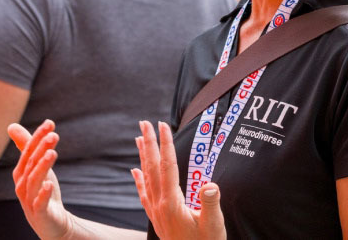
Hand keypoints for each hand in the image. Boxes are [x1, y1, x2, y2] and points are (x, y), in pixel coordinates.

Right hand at [9, 120, 73, 239]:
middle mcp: (22, 185)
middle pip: (31, 164)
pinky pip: (39, 203)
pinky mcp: (40, 214)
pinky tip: (49, 184)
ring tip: (52, 153)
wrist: (51, 223)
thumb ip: (25, 147)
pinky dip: (43, 193)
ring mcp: (29, 200)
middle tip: (53, 135)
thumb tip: (10, 125)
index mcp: (20, 173)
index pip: (28, 151)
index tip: (50, 123)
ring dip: (43, 166)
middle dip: (41, 148)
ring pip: (34, 181)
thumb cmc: (42, 191)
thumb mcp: (36, 168)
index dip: (38, 137)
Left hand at [132, 121, 225, 239]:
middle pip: (152, 167)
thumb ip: (210, 204)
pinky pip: (144, 193)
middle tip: (144, 122)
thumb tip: (209, 184)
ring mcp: (156, 211)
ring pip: (146, 177)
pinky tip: (134, 170)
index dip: (165, 144)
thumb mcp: (213, 226)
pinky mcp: (156, 218)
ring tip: (138, 138)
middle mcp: (159, 204)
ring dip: (142, 156)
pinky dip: (138, 179)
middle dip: (149, 143)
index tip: (163, 125)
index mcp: (172, 203)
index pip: (167, 166)